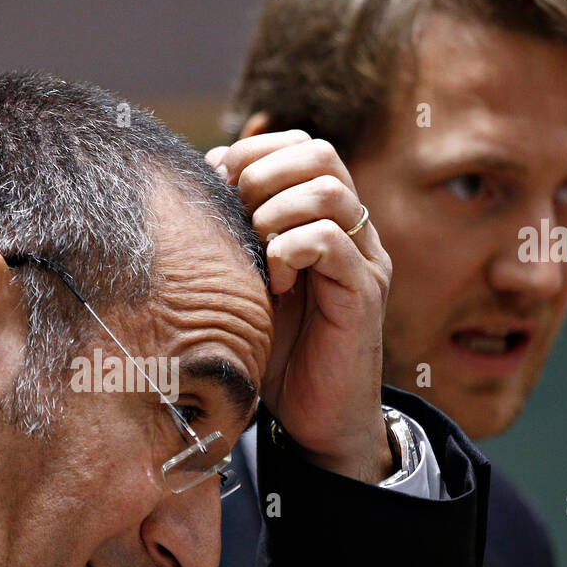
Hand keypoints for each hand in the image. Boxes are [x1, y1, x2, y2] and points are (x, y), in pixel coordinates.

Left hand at [206, 131, 393, 481]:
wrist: (319, 419)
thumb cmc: (279, 351)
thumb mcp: (249, 283)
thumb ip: (237, 235)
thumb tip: (203, 178)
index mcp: (326, 220)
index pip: (304, 147)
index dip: (258, 151)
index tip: (221, 184)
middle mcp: (353, 232)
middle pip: (321, 155)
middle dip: (265, 172)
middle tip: (239, 213)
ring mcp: (363, 261)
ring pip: (329, 192)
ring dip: (276, 210)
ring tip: (257, 246)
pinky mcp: (363, 294)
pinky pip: (331, 242)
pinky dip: (291, 250)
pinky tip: (274, 282)